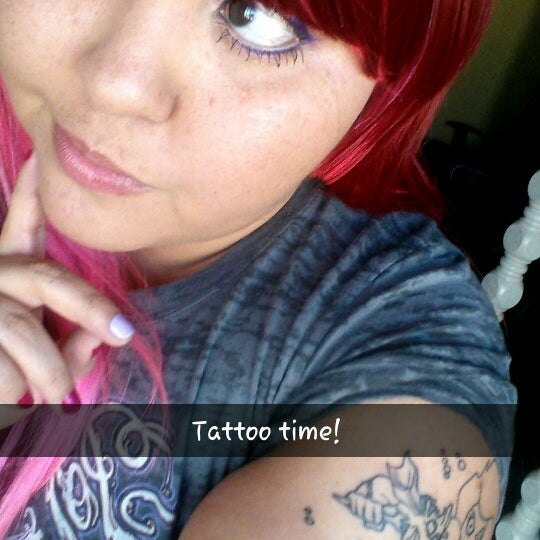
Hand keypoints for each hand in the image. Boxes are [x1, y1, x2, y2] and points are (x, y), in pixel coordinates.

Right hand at [0, 155, 134, 426]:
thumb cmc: (11, 370)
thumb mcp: (44, 353)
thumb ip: (68, 345)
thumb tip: (96, 342)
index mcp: (11, 275)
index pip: (23, 227)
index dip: (30, 193)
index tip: (38, 157)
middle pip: (48, 280)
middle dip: (90, 307)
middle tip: (123, 335)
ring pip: (24, 333)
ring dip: (50, 377)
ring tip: (55, 400)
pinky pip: (2, 371)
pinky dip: (13, 398)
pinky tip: (9, 403)